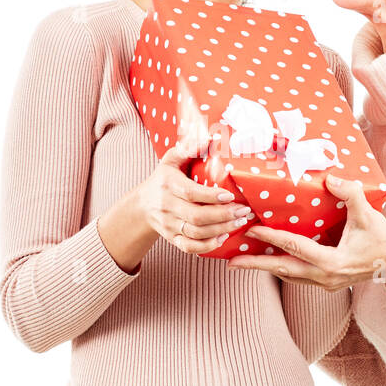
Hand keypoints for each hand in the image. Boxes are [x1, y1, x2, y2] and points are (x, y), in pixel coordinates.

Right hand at [132, 140, 254, 255]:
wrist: (142, 205)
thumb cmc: (162, 179)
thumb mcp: (170, 160)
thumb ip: (188, 148)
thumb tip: (209, 138)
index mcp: (168, 186)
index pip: (191, 194)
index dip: (211, 197)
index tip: (230, 195)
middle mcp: (167, 207)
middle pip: (197, 217)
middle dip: (223, 216)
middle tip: (244, 211)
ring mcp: (169, 225)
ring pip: (196, 233)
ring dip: (221, 230)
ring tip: (240, 222)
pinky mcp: (172, 238)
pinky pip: (190, 247)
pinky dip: (208, 246)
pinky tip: (224, 237)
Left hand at [226, 173, 385, 289]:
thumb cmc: (383, 240)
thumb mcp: (368, 215)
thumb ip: (350, 194)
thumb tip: (330, 178)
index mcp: (331, 262)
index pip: (294, 248)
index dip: (271, 238)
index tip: (251, 230)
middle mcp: (324, 277)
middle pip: (282, 270)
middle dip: (255, 265)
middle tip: (231, 260)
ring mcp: (324, 284)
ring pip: (288, 275)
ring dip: (266, 267)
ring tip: (244, 261)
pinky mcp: (326, 283)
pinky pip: (297, 276)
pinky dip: (282, 268)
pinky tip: (270, 260)